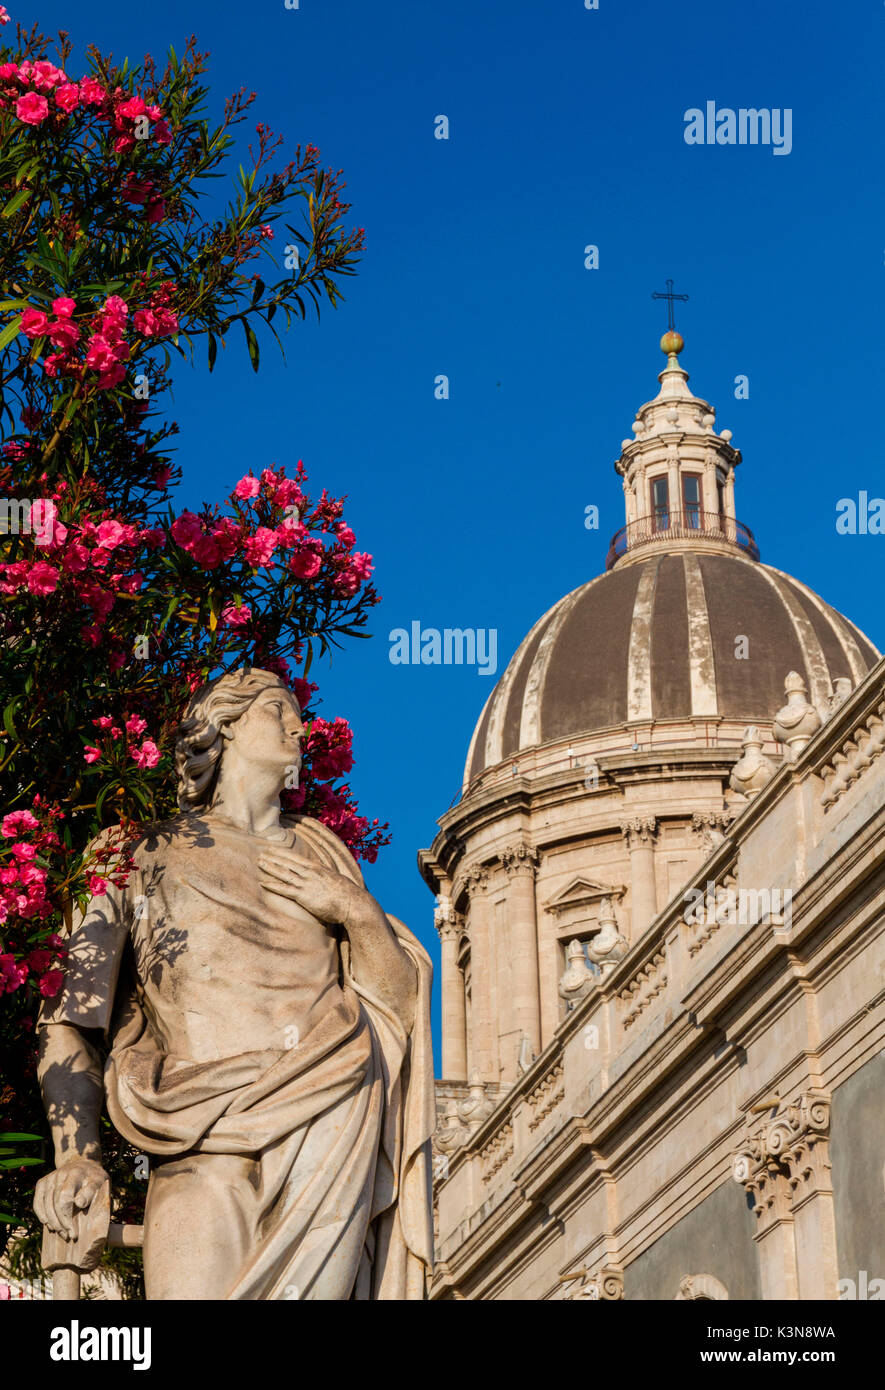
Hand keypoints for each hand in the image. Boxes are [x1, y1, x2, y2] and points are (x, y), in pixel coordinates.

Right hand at [34, 1157, 108, 1240]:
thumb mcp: (100, 1184)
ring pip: (46, 1204)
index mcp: (78, 1173)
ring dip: (53, 1222)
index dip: (68, 1215)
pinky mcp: (42, 1182)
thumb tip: (79, 1203)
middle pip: (57, 1202)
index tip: (76, 1228)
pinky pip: (38, 1202)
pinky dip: (41, 1215)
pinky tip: (48, 1224)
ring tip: (62, 1233)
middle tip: (70, 1236)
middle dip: (63, 1222)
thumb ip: (92, 1193)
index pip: (66, 1195)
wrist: (83, 1165)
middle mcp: (62, 1173)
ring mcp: (51, 1177)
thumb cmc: (93, 1180)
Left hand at [257, 847, 374, 929]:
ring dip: (270, 867)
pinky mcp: (303, 896)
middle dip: (274, 857)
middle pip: (288, 862)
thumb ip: (327, 874)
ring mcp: (306, 883)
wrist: (352, 903)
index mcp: (318, 867)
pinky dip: (273, 885)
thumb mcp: (336, 878)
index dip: (283, 853)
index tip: (274, 849)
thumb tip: (325, 872)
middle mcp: (310, 873)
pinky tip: (263, 882)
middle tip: (261, 853)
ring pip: (284, 873)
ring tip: (259, 862)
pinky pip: (284, 889)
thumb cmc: (347, 894)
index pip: (296, 858)